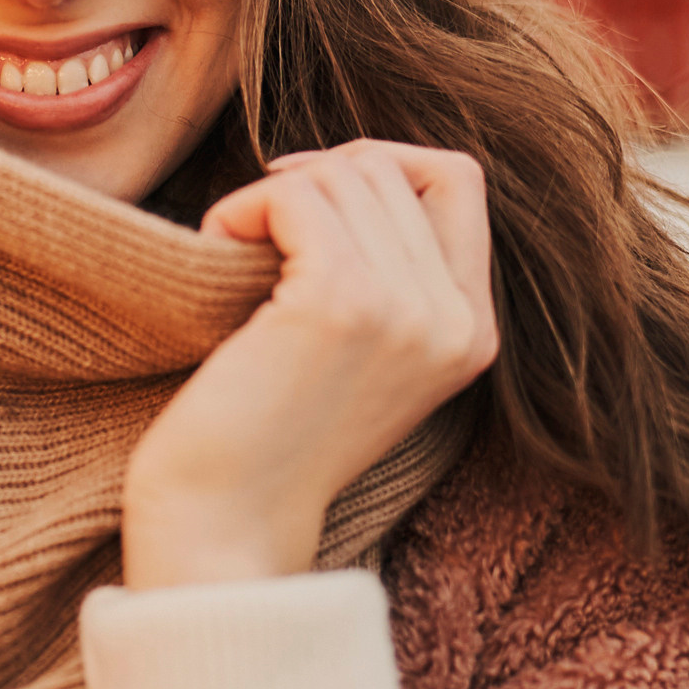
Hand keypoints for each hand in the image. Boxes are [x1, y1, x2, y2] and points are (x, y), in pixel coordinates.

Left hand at [121, 143, 496, 588]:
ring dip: (269, 198)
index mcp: (471, 333)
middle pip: (389, 170)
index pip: (457, 180)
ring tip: (233, 253)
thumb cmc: (264, 431)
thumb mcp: (359, 349)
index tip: (307, 200)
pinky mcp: (341, 304)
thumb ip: (387, 271)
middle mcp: (454, 321)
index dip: (378, 163)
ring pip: (342, 174)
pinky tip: (217, 247)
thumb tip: (346, 165)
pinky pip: (296, 195)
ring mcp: (405, 311)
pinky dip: (243, 207)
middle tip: (252, 231)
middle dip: (310, 180)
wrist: (224, 525)